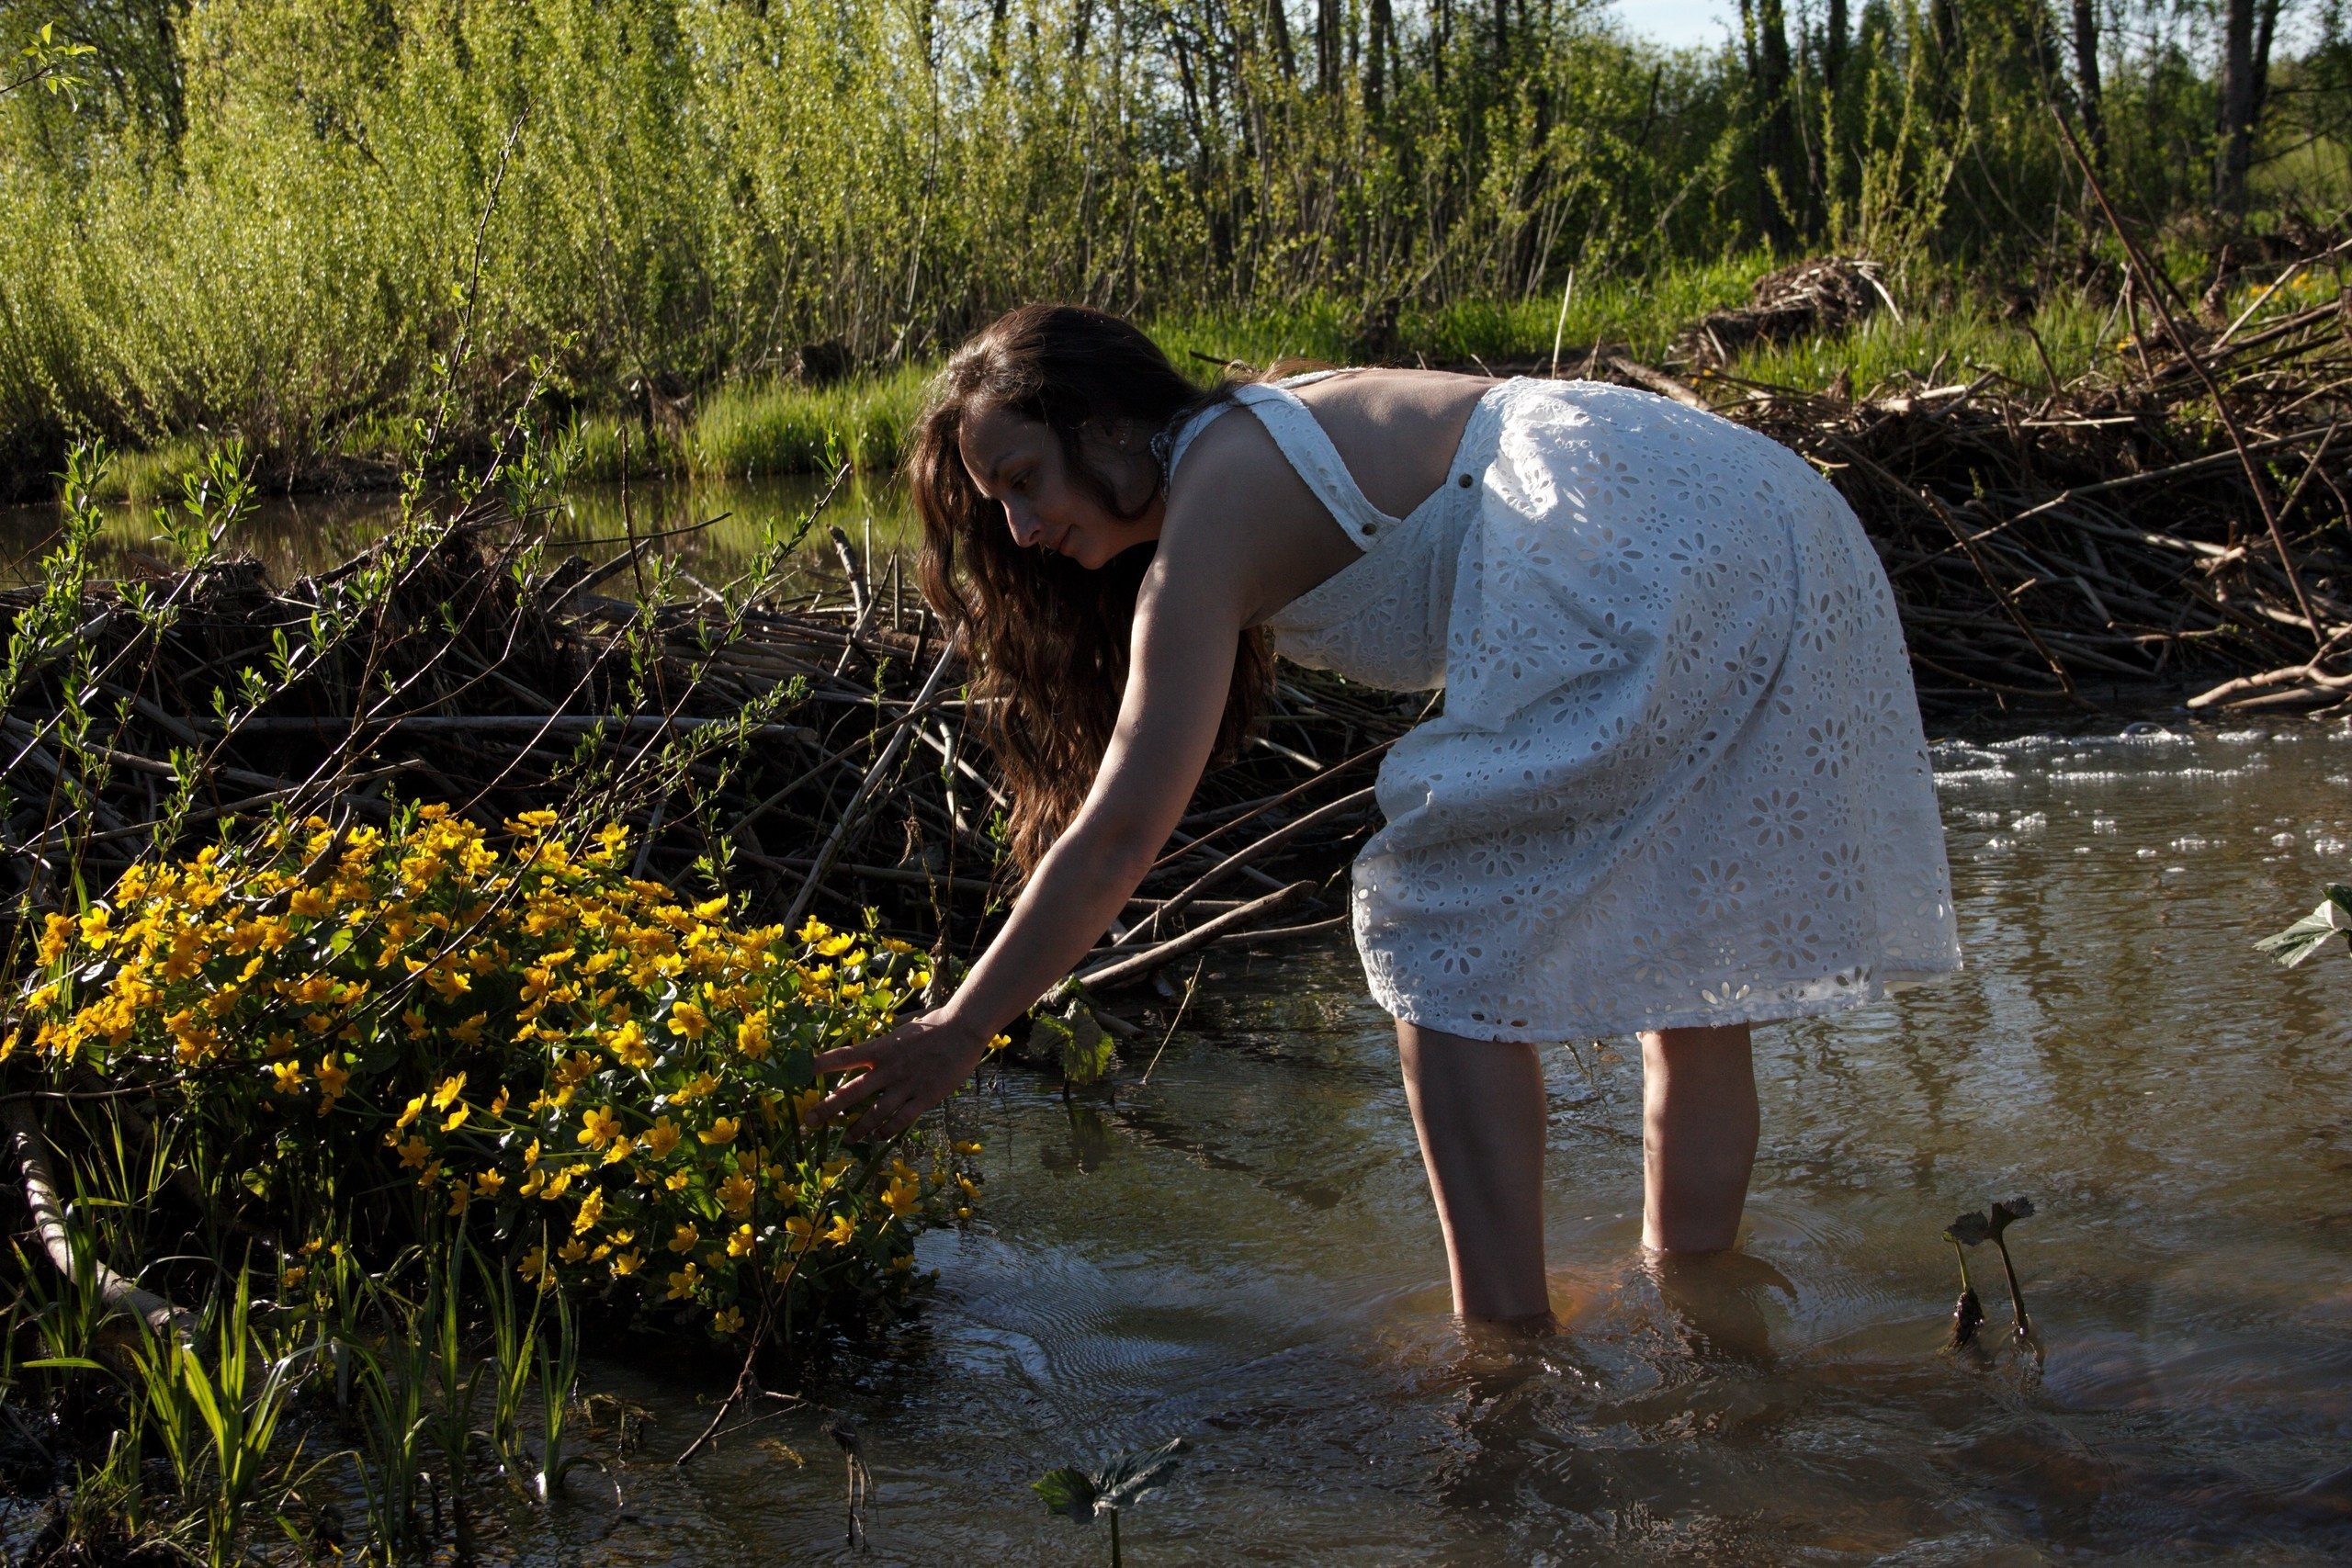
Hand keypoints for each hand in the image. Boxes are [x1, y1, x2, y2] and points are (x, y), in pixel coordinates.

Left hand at [806, 1012, 989, 1140]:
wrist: (963, 1030)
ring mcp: (906, 1085)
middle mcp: (888, 1069)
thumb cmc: (933, 1025)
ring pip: (875, 1113)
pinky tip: (878, 1137)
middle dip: (828, 1108)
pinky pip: (901, 1120)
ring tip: (847, 1139)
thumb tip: (868, 1049)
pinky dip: (887, 1130)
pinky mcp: (924, 1097)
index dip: (820, 1064)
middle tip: (809, 1121)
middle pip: (851, 1092)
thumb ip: (883, 1044)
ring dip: (858, 1128)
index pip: (843, 1056)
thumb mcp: (902, 1030)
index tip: (799, 1071)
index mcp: (881, 1048)